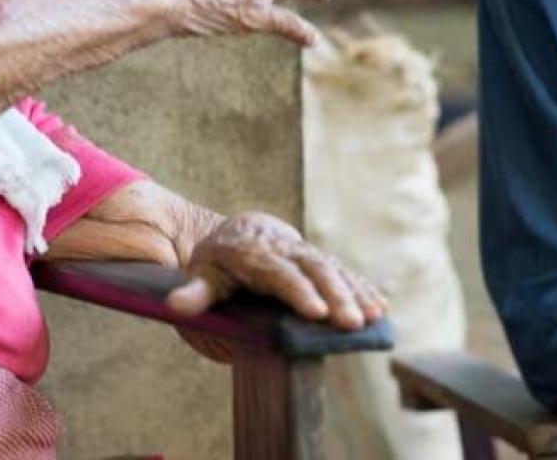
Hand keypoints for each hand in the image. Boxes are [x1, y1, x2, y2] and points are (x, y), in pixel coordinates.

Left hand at [164, 211, 386, 330]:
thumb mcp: (200, 274)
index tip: (318, 314)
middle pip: (314, 269)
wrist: (238, 233)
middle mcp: (285, 250)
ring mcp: (305, 254)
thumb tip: (176, 306)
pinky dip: (362, 287)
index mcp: (254, 254)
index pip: (279, 273)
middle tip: (353, 323)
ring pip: (334, 269)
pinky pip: (344, 272)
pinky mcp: (319, 261)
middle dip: (336, 296)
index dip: (299, 292)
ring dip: (355, 292)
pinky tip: (380, 306)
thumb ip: (195, 292)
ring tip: (374, 316)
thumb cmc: (217, 263)